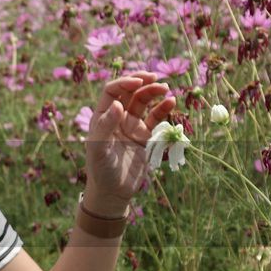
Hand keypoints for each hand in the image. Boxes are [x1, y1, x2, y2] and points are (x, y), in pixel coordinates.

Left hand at [84, 72, 177, 207]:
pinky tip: (171, 103)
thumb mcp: (98, 148)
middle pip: (130, 93)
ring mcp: (132, 126)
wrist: (113, 192)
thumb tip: (118, 105)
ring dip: (154, 93)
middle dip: (142, 83)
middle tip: (155, 78)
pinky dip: (163, 109)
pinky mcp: (145, 136)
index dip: (124, 83)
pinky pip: (155, 118)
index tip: (138, 82)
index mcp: (102, 116)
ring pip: (144, 102)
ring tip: (166, 90)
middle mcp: (117, 118)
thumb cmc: (100, 170)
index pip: (112, 91)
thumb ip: (106, 126)